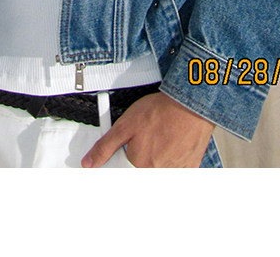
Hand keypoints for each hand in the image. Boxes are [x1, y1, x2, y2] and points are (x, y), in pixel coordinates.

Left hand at [81, 92, 214, 167]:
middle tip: (143, 143)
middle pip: (140, 173)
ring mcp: (175, 172)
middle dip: (137, 160)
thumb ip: (105, 147)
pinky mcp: (189, 168)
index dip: (120, 163)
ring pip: (158, 172)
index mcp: (138, 166)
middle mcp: (157, 173)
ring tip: (158, 141)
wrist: (189, 104)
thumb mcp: (125, 125)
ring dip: (155, 161)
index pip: (122, 175)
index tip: (123, 156)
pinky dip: (172, 162)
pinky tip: (172, 147)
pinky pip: (176, 172)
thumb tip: (89, 163)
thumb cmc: (160, 112)